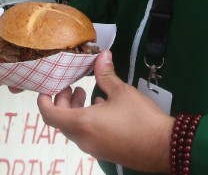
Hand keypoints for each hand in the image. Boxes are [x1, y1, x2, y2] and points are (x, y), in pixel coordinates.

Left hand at [36, 51, 173, 172]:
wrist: (163, 147)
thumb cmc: (140, 119)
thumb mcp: (122, 92)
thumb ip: (106, 74)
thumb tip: (101, 56)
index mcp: (82, 124)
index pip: (50, 115)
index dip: (43, 100)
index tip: (46, 88)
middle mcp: (84, 139)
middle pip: (61, 121)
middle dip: (62, 102)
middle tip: (71, 86)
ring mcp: (94, 148)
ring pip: (74, 129)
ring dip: (75, 111)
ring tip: (85, 94)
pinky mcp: (105, 151)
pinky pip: (87, 135)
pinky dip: (86, 120)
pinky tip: (101, 106)